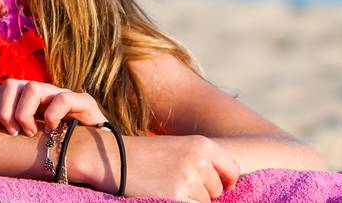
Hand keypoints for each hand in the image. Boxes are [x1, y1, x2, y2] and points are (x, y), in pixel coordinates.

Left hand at [0, 79, 107, 137]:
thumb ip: (11, 130)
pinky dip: (53, 115)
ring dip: (25, 113)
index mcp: (24, 97)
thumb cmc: (56, 145)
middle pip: (10, 84)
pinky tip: (52, 131)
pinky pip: (63, 99)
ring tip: (31, 133)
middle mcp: (41, 91)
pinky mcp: (83, 101)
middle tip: (14, 133)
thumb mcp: (28, 137)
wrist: (94, 149)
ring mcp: (61, 93)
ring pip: (33, 87)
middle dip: (5, 112)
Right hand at [69, 129, 240, 201]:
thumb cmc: (143, 155)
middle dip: (201, 192)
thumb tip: (226, 188)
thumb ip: (203, 162)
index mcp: (202, 144)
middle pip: (217, 190)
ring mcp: (189, 179)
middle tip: (173, 182)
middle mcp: (199, 160)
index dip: (225, 183)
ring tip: (164, 187)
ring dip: (189, 201)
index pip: (232, 171)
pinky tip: (162, 195)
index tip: (216, 187)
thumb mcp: (177, 148)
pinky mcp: (176, 196)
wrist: (109, 156)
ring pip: (204, 202)